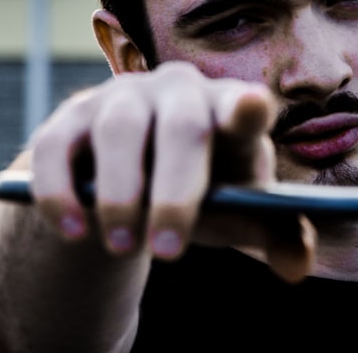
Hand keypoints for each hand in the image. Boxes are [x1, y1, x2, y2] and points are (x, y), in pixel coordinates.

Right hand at [27, 61, 314, 281]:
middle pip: (182, 126)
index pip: (244, 105)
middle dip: (176, 192)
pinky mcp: (71, 116)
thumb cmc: (201, 191)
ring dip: (120, 195)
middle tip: (169, 251)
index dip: (248, 106)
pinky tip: (74, 233)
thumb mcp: (237, 213)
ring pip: (120, 130)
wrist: (131, 184)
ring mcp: (122, 96)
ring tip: (125, 248)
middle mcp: (178, 90)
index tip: (254, 108)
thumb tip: (298, 266)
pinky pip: (59, 148)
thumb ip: (274, 234)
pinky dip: (62, 194)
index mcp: (228, 110)